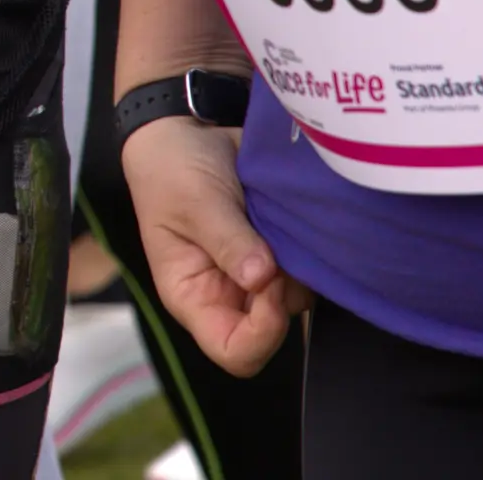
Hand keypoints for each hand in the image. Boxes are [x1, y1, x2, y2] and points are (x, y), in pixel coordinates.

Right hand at [124, 118, 308, 375]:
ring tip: (281, 219)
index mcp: (193, 296)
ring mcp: (255, 276)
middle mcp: (227, 295)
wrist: (185, 131)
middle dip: (284, 292)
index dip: (262, 332)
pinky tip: (292, 217)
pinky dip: (309, 248)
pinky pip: (308, 266)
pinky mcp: (277, 253)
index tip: (270, 283)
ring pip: (297, 296)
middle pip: (273, 329)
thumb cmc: (172, 170)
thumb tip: (263, 278)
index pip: (234, 351)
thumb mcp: (195, 202)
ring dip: (299, 264)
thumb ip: (228, 241)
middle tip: (278, 243)